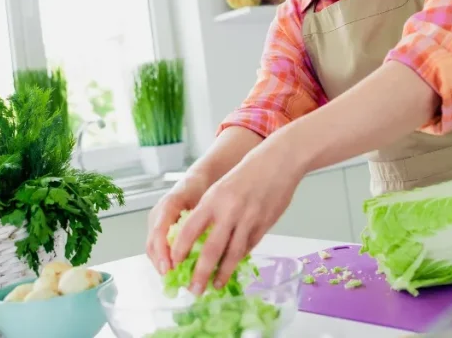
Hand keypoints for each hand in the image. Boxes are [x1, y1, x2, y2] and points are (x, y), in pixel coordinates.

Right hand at [146, 173, 208, 274]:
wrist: (196, 181)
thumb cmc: (202, 190)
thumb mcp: (205, 202)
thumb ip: (202, 221)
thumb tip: (208, 246)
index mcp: (168, 206)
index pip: (160, 232)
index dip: (163, 252)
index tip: (169, 268)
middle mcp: (158, 215)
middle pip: (152, 244)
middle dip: (160, 263)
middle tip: (172, 279)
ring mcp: (156, 222)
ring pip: (152, 248)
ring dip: (161, 264)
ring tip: (174, 279)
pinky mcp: (158, 229)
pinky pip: (156, 247)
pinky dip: (164, 260)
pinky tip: (175, 270)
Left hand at [169, 141, 304, 293]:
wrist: (278, 162)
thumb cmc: (247, 172)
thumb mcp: (221, 187)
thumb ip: (210, 211)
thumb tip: (197, 237)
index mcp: (213, 199)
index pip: (189, 230)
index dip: (179, 250)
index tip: (173, 265)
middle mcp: (229, 211)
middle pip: (211, 250)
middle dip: (200, 273)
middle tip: (194, 289)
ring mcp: (248, 220)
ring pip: (233, 254)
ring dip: (222, 274)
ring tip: (215, 286)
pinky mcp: (264, 225)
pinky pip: (248, 247)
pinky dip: (239, 259)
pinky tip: (233, 267)